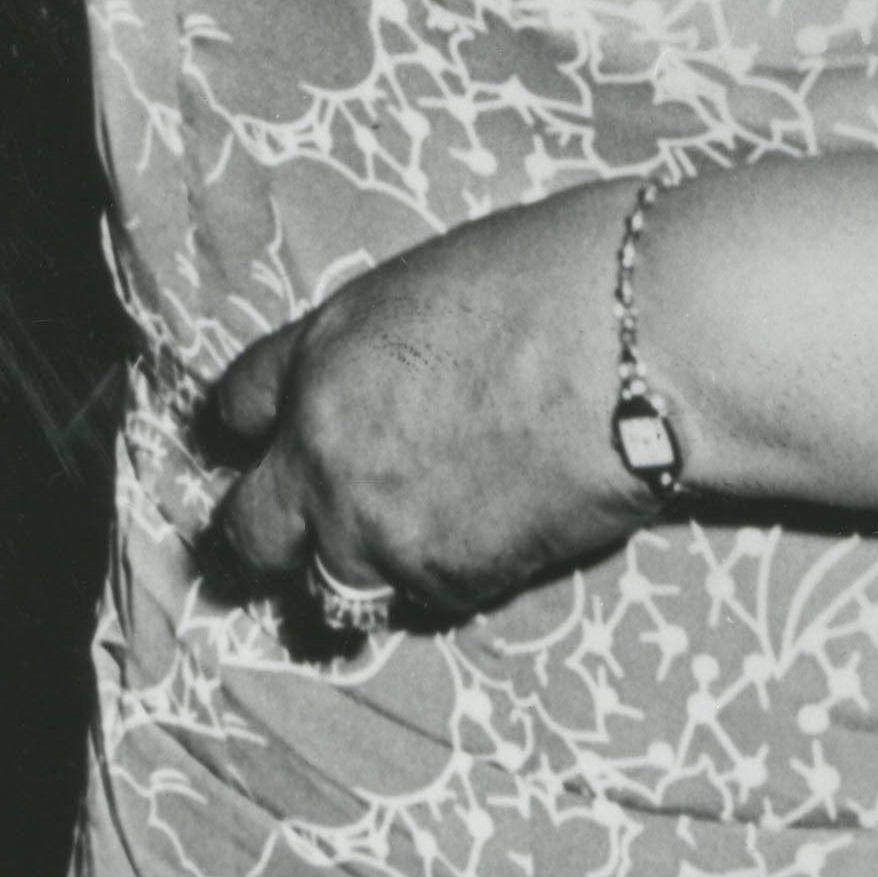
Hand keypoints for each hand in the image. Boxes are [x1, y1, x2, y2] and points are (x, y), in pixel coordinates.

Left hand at [197, 177, 655, 627]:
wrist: (643, 342)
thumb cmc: (570, 273)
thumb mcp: (443, 280)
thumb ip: (393, 343)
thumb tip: (409, 371)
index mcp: (323, 346)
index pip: (234, 405)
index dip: (252, 432)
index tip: (269, 446)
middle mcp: (322, 444)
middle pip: (246, 530)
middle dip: (271, 538)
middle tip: (310, 537)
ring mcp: (375, 524)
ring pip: (325, 590)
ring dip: (360, 577)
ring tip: (414, 557)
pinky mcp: (443, 581)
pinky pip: (423, 602)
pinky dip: (450, 586)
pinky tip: (498, 548)